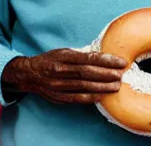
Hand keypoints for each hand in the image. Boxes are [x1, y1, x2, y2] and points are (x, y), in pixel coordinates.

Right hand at [1, 48, 126, 104]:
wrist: (29, 74)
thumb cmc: (51, 59)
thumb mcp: (64, 51)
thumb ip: (81, 54)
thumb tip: (103, 56)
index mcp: (64, 56)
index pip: (89, 58)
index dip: (106, 60)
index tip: (120, 61)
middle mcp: (60, 71)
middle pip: (88, 73)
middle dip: (107, 74)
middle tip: (121, 74)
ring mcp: (58, 85)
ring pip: (84, 87)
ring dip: (103, 87)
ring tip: (116, 86)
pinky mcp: (57, 96)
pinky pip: (76, 98)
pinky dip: (90, 98)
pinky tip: (102, 95)